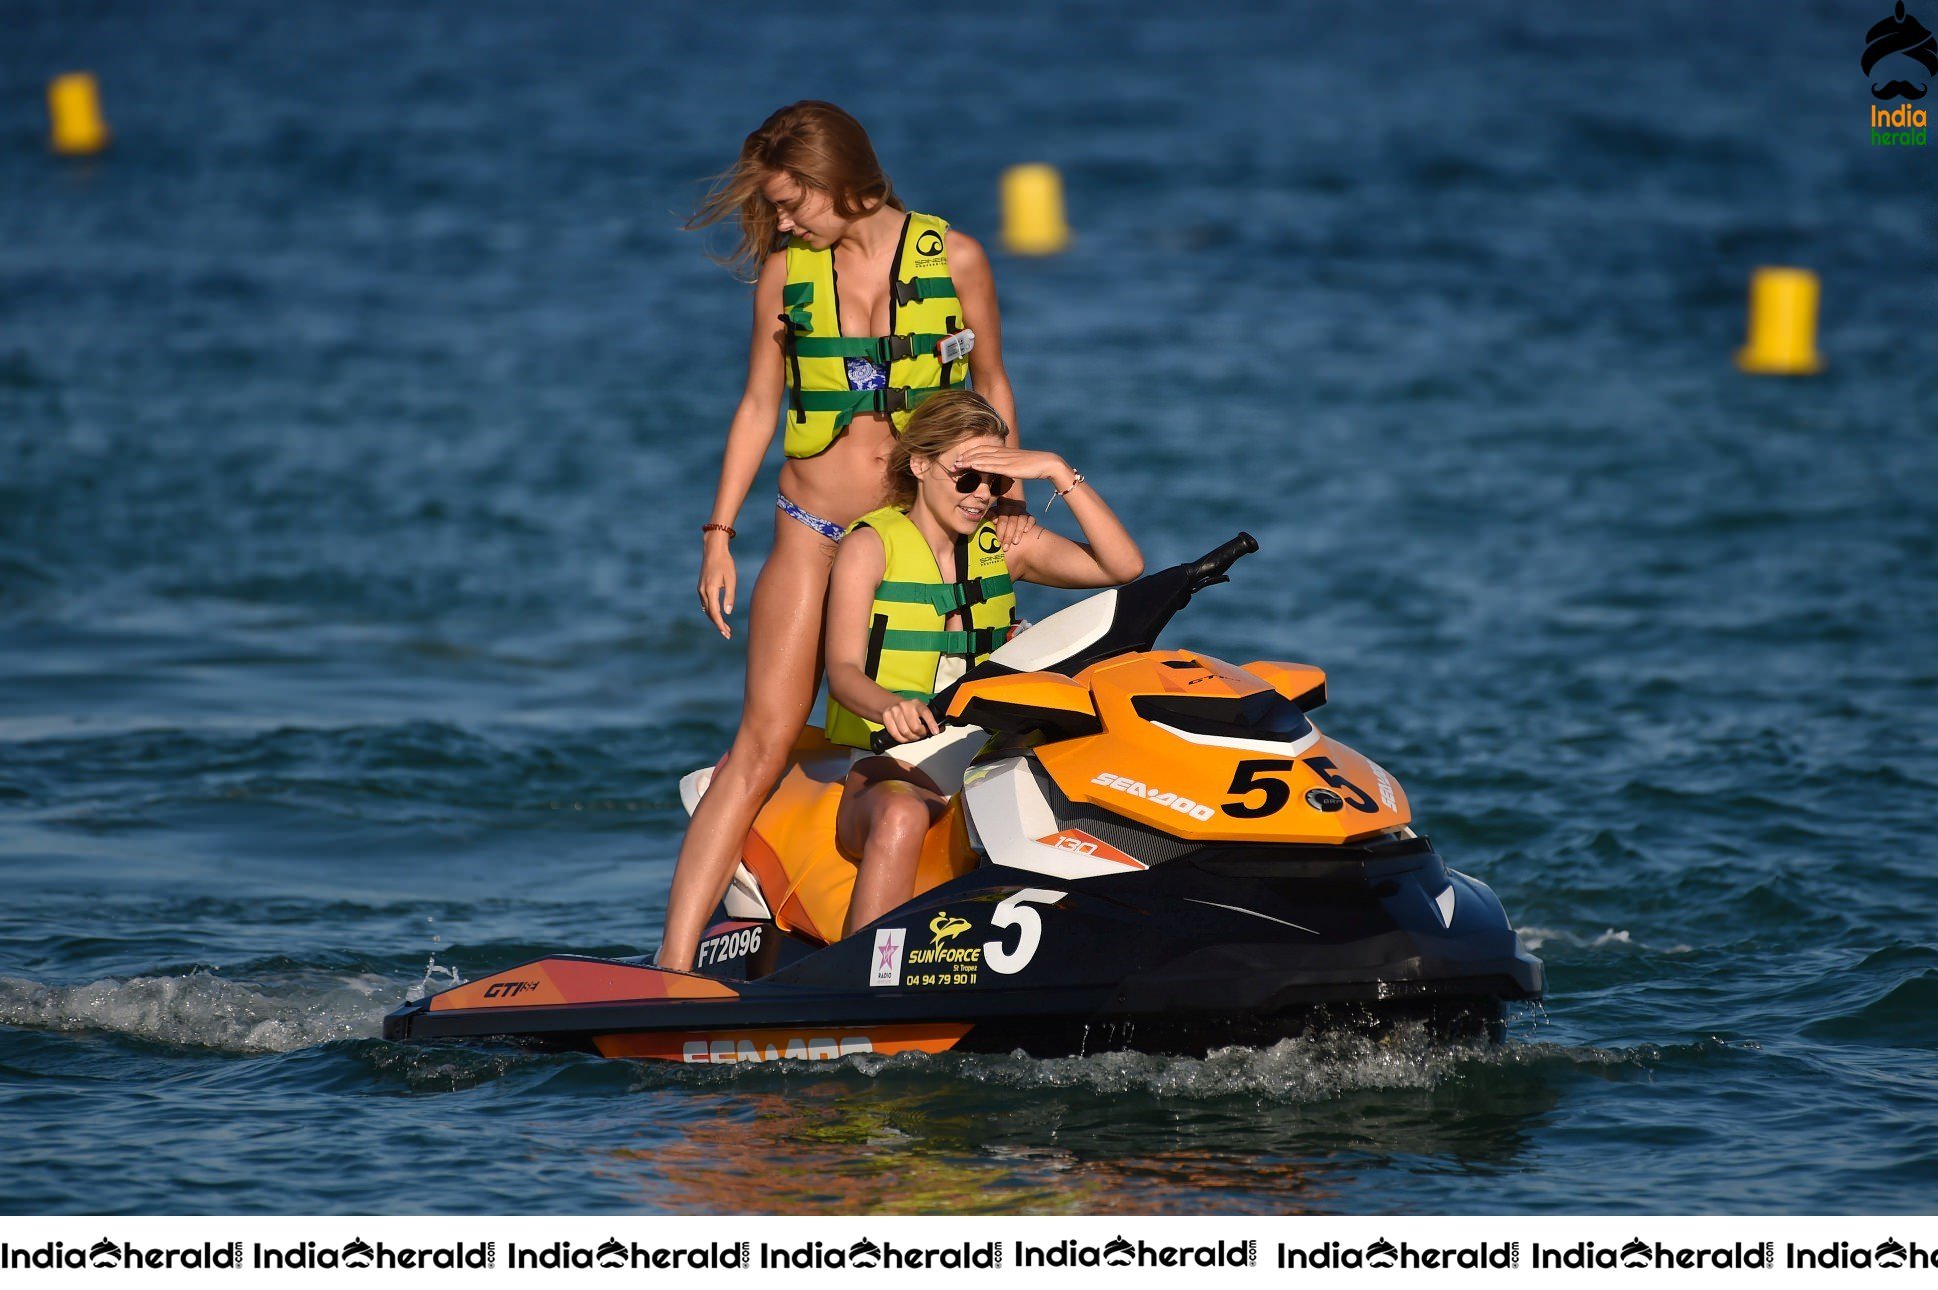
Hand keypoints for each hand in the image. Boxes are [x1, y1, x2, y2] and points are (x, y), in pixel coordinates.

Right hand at [698, 533, 735, 639]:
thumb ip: (729, 596)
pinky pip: (706, 603)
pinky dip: (712, 611)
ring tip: (726, 628)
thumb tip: (727, 613)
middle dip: (718, 625)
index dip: (720, 624)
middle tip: (728, 634)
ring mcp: (700, 589)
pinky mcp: (701, 587)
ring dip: (715, 619)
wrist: (713, 550)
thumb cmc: (725, 563)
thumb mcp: (731, 579)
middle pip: (709, 614)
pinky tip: (719, 615)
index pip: (714, 612)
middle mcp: (702, 591)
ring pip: (707, 609)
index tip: (726, 633)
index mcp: (710, 589)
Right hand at [879, 698, 940, 743]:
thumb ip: (932, 720)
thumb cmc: (909, 711)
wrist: (891, 705)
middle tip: (920, 734)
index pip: (925, 713)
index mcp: (917, 703)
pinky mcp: (886, 717)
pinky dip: (902, 739)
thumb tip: (941, 729)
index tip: (935, 731)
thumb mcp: (921, 712)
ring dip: (911, 738)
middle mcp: (905, 705)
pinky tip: (905, 737)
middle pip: (915, 727)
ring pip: (905, 732)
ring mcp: (894, 711)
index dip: (931, 723)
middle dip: (920, 734)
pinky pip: (895, 734)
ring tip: (913, 736)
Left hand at [949, 444, 1071, 488]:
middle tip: (951, 464)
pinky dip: (980, 465)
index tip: (958, 460)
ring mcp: (1005, 459)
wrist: (1048, 463)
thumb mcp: (1017, 466)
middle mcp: (1002, 453)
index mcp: (1003, 452)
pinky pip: (992, 465)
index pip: (982, 451)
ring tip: (956, 465)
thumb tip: (1000, 474)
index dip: (969, 454)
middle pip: (979, 453)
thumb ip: (1007, 468)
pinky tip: (971, 466)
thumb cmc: (1034, 466)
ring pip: (982, 458)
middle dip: (964, 458)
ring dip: (968, 461)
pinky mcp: (1009, 467)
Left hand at [991, 496, 1035, 549]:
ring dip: (1018, 532)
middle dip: (1008, 535)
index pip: (1001, 520)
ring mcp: (1021, 512)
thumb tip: (985, 524)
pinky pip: (1031, 519)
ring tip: (1015, 542)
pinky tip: (1026, 531)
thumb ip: (988, 521)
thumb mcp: (991, 521)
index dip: (1000, 531)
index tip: (998, 541)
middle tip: (1005, 547)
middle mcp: (1011, 509)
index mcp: (1000, 510)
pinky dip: (1029, 524)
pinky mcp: (1029, 516)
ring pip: (1021, 520)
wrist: (1011, 517)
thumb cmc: (998, 524)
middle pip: (1011, 522)